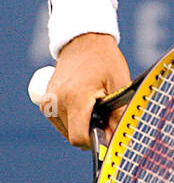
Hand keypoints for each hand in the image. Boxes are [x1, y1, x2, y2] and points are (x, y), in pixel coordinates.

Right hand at [37, 33, 131, 149]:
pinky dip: (74, 120)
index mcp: (75, 98)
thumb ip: (119, 113)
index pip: (80, 138)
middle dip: (93, 132)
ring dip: (83, 126)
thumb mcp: (118, 84)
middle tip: (106, 113)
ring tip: (94, 105)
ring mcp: (48, 103)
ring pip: (68, 132)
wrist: (83, 41)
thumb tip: (119, 139)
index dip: (97, 141)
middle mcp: (57, 102)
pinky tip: (83, 104)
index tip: (109, 133)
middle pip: (75, 136)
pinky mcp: (45, 104)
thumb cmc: (104, 60)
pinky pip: (61, 124)